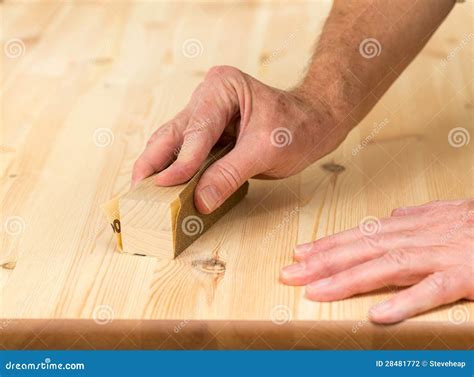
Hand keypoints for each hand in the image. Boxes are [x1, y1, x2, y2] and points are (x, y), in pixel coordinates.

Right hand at [131, 65, 346, 213]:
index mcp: (222, 88)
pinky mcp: (208, 135)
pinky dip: (173, 171)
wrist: (314, 123)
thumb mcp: (266, 150)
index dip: (180, 161)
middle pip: (173, 133)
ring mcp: (205, 115)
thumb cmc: (297, 127)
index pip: (196, 129)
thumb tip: (200, 201)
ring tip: (142, 194)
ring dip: (158, 168)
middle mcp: (207, 97)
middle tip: (135, 191)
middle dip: (153, 162)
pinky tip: (163, 189)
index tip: (164, 186)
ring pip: (173, 144)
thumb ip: (231, 174)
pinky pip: (185, 153)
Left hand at [280, 199, 473, 323]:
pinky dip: (405, 302)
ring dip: (348, 279)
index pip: (359, 236)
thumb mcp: (445, 214)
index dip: (327, 245)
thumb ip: (416, 217)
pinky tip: (377, 315)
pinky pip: (432, 290)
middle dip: (323, 262)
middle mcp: (418, 237)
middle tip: (289, 274)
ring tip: (316, 292)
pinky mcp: (464, 276)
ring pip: (385, 266)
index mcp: (411, 226)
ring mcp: (440, 255)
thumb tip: (390, 217)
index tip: (299, 254)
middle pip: (362, 249)